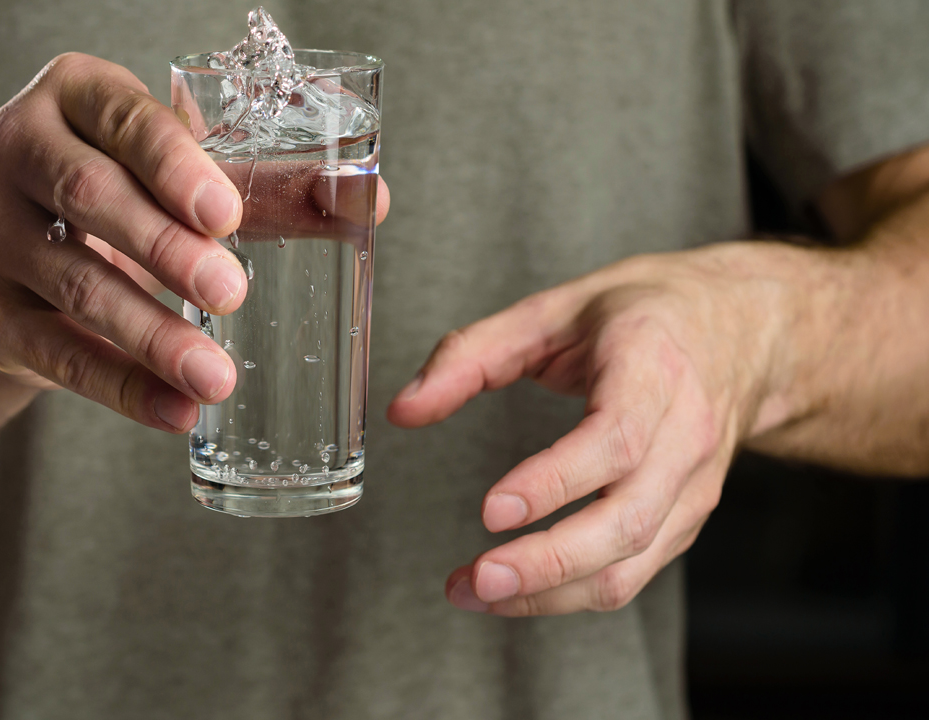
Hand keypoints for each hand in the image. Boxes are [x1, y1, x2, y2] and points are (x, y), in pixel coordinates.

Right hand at [0, 53, 250, 432]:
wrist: (20, 248)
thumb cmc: (121, 192)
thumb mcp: (175, 172)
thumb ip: (262, 184)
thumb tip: (363, 201)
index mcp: (75, 97)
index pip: (125, 120)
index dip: (174, 165)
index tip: (226, 214)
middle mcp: (17, 149)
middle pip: (90, 195)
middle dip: (165, 248)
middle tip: (230, 293)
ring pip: (74, 283)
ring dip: (150, 335)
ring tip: (215, 375)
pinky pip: (55, 353)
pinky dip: (120, 387)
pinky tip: (175, 409)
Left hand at [388, 244, 793, 614]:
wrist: (747, 330)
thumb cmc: (649, 315)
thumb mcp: (554, 308)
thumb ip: (472, 355)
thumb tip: (406, 409)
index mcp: (653, 368)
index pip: (613, 440)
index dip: (555, 482)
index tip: (494, 509)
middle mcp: (685, 435)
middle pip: (625, 520)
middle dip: (547, 562)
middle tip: (477, 578)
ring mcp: (692, 486)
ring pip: (631, 564)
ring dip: (550, 593)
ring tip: (474, 592)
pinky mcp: (684, 519)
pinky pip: (632, 574)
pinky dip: (570, 593)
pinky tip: (514, 592)